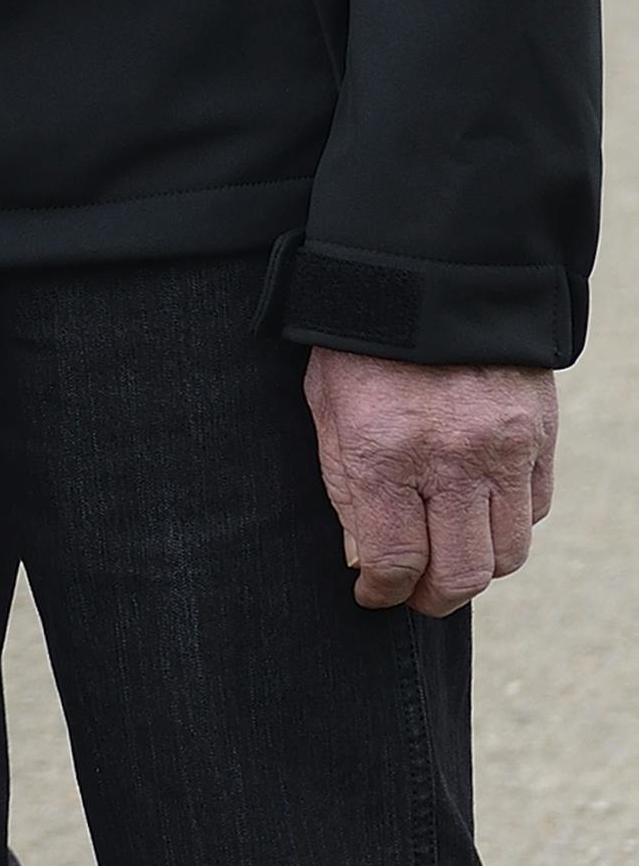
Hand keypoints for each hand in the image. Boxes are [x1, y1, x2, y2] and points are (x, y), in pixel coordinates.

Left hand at [303, 348, 557, 616]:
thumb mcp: (326, 403)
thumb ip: (344, 484)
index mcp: (384, 451)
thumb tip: (365, 559)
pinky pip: (534, 508)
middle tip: (416, 592)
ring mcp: (503, 448)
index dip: (382, 592)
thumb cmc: (362, 336)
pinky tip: (481, 509)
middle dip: (433, 597)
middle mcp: (450, 458)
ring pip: (509, 553)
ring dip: (478, 566)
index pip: (394, 561)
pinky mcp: (539, 433)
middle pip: (460, 574)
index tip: (374, 594)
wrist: (431, 267)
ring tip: (449, 554)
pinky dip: (510, 523)